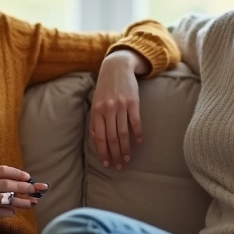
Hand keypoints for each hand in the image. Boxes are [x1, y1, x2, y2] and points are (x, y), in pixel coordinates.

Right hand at [0, 166, 45, 228]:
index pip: (3, 170)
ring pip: (6, 199)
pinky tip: (15, 213)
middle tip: (38, 190)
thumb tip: (18, 183)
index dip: (18, 173)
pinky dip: (9, 212)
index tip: (29, 178)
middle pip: (7, 184)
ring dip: (22, 202)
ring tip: (32, 204)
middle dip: (25, 187)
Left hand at [90, 50, 146, 168]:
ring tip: (128, 158)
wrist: (116, 68)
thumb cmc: (105, 88)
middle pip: (111, 138)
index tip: (107, 163)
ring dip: (126, 148)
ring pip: (123, 133)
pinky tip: (139, 142)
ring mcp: (120, 106)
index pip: (99, 138)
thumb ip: (95, 121)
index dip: (103, 152)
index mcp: (96, 112)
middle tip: (119, 166)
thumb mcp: (96, 103)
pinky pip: (135, 122)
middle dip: (115, 154)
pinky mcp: (133, 102)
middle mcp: (107, 110)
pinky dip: (137, 134)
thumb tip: (95, 142)